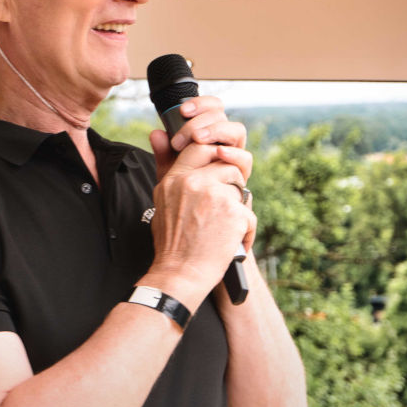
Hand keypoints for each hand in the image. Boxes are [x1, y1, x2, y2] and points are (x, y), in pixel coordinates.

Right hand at [146, 144, 252, 305]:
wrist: (179, 275)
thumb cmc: (172, 243)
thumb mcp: (162, 200)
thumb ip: (164, 165)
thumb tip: (157, 131)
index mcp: (175, 179)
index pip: (199, 147)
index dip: (213, 158)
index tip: (215, 176)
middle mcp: (193, 182)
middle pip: (225, 162)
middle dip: (229, 181)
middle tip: (221, 206)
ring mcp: (213, 195)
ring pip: (239, 185)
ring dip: (237, 205)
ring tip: (223, 227)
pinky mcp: (233, 212)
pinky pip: (248, 211)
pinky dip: (245, 231)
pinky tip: (232, 243)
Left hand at [150, 95, 248, 180]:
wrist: (193, 213)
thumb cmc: (183, 187)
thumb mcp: (169, 168)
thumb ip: (163, 152)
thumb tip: (157, 134)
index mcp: (210, 132)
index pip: (213, 107)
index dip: (201, 103)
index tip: (183, 111)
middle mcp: (225, 140)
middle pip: (222, 116)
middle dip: (200, 121)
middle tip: (181, 138)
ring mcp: (235, 155)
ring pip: (237, 130)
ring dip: (216, 131)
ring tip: (198, 139)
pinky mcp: (242, 173)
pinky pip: (245, 157)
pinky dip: (233, 153)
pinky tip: (219, 152)